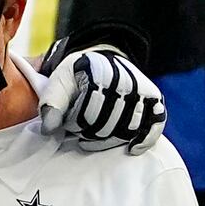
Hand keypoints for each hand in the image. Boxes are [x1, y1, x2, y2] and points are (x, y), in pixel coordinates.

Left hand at [43, 47, 166, 153]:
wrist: (103, 57)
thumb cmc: (78, 72)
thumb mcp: (59, 79)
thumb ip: (51, 102)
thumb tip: (50, 129)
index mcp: (100, 75)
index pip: (85, 116)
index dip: (72, 123)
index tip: (68, 119)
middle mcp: (125, 83)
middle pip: (104, 127)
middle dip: (88, 132)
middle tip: (80, 126)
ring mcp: (141, 93)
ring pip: (124, 131)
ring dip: (108, 139)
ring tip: (94, 132)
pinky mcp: (154, 101)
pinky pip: (155, 125)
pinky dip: (145, 139)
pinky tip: (133, 149)